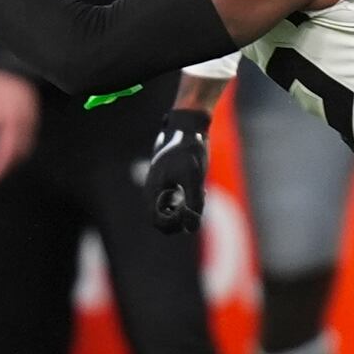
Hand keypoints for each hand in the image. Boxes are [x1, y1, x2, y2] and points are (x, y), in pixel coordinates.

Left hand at [0, 67, 39, 181]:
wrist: (19, 69)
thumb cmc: (2, 83)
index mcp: (14, 122)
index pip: (7, 151)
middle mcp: (25, 127)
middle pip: (18, 156)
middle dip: (5, 168)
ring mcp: (30, 125)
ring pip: (24, 151)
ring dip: (12, 161)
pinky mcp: (31, 123)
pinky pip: (27, 142)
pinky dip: (18, 151)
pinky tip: (8, 151)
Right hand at [143, 104, 210, 232]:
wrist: (189, 125)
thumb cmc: (190, 151)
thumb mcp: (195, 178)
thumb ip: (194, 203)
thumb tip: (191, 228)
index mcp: (154, 190)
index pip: (158, 222)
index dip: (174, 225)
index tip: (190, 212)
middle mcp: (154, 189)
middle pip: (163, 219)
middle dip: (182, 218)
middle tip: (197, 206)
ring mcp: (161, 184)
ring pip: (171, 209)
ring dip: (186, 209)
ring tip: (200, 194)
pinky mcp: (169, 179)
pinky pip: (175, 199)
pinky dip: (187, 199)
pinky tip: (200, 188)